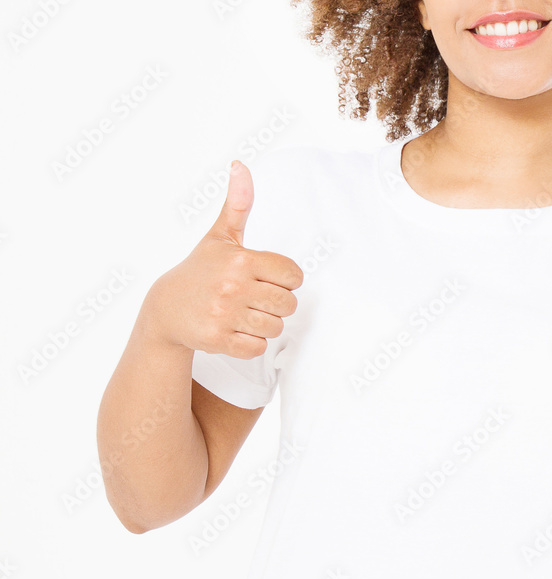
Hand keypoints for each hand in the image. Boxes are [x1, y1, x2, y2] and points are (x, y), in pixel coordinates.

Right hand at [141, 160, 303, 357]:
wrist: (166, 308)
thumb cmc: (201, 270)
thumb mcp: (220, 236)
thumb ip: (238, 205)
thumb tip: (240, 165)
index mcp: (240, 260)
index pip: (293, 275)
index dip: (286, 279)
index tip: (268, 278)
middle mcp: (232, 286)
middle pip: (288, 304)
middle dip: (277, 304)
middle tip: (256, 298)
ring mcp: (224, 315)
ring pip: (275, 327)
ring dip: (265, 324)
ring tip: (245, 314)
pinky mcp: (218, 340)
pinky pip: (257, 347)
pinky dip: (250, 343)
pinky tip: (235, 329)